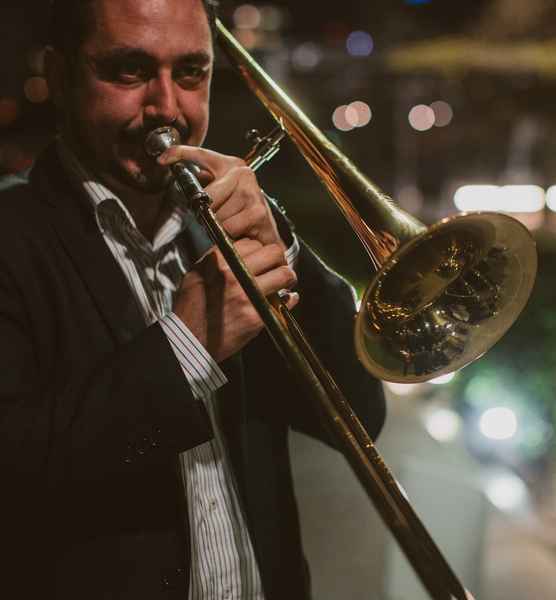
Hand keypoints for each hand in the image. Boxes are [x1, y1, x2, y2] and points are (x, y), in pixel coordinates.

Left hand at [158, 146, 283, 247]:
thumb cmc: (242, 213)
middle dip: (207, 212)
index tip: (162, 159)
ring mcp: (252, 192)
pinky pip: (229, 227)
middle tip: (216, 217)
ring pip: (217, 214)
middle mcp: (243, 174)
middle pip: (207, 196)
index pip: (201, 154)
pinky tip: (240, 231)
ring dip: (220, 225)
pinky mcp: (258, 212)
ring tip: (232, 224)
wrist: (267, 231)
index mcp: (232, 165)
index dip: (179, 153)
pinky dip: (230, 234)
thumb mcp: (222, 192)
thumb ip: (205, 182)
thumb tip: (182, 174)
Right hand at [173, 238, 298, 362]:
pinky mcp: (255, 316)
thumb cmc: (191, 306)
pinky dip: (288, 300)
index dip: (259, 251)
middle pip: (273, 252)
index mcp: (218, 260)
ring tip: (284, 283)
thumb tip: (243, 249)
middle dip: (278, 259)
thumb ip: (218, 260)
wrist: (187, 339)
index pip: (253, 243)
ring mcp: (246, 294)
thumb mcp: (197, 273)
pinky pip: (283, 301)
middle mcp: (233, 273)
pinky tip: (286, 299)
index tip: (260, 260)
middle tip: (278, 268)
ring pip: (284, 274)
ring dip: (287, 278)